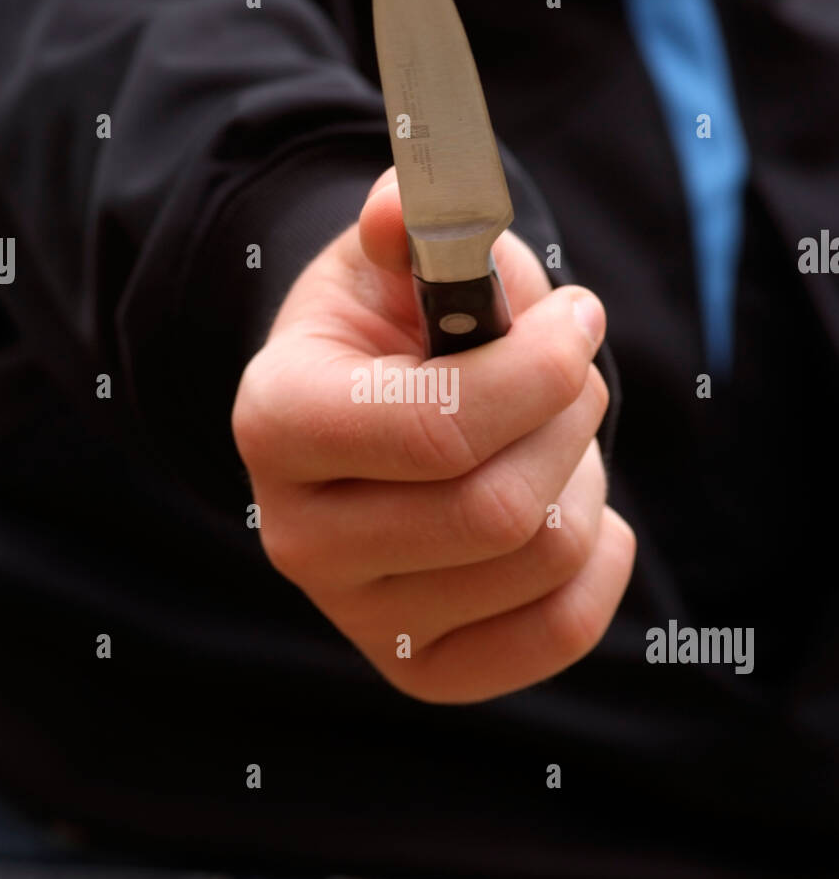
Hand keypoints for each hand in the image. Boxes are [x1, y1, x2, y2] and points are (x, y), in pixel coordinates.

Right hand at [232, 167, 635, 701]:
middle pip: (498, 510)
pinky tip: (570, 503)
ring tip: (550, 436)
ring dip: (582, 477)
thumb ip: (413, 221)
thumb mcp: (395, 257)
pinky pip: (559, 631)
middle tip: (573, 373)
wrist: (366, 415)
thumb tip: (402, 212)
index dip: (539, 369)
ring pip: (542, 559)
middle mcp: (299, 538)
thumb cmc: (393, 327)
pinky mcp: (420, 666)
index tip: (578, 317)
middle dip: (569, 420)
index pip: (436, 430)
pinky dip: (600, 557)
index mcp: (278, 422)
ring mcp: (357, 616)